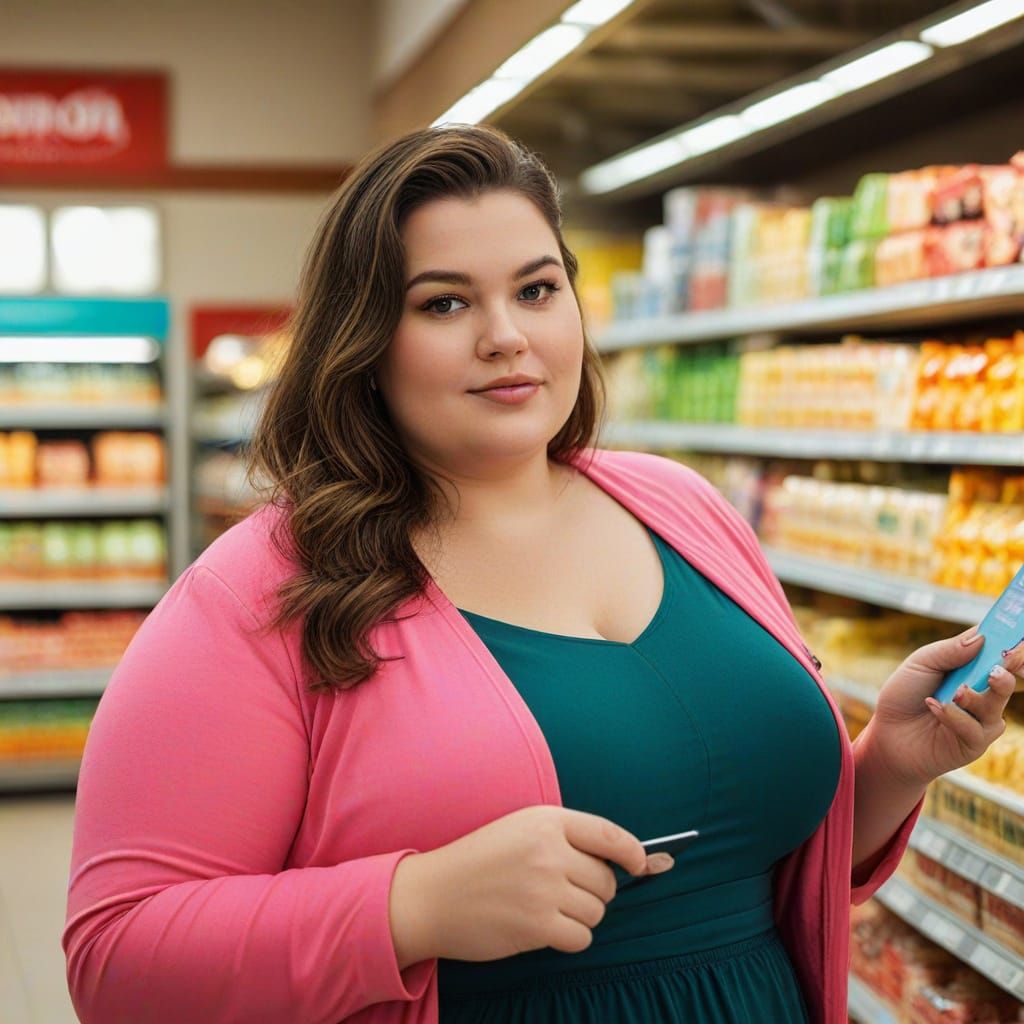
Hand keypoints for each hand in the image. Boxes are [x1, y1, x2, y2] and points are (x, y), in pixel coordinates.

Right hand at [388, 806, 673, 968]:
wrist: (431, 895)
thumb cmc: (478, 862)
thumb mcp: (520, 830)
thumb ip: (565, 839)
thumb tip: (624, 863)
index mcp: (547, 821)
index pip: (609, 835)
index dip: (634, 852)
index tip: (641, 865)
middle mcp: (549, 850)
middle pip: (606, 880)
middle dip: (595, 892)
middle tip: (565, 893)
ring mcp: (544, 888)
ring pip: (596, 911)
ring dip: (581, 917)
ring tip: (548, 909)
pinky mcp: (536, 924)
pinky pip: (581, 937)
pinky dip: (570, 938)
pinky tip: (545, 929)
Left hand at [867, 625, 1023, 788]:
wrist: (886, 733)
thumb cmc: (903, 695)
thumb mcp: (920, 664)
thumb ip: (949, 650)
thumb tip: (981, 638)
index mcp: (971, 668)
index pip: (997, 652)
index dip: (1008, 643)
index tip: (1011, 639)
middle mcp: (982, 692)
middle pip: (1007, 678)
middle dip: (1007, 670)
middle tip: (996, 668)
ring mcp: (981, 719)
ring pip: (995, 705)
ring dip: (973, 697)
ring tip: (954, 692)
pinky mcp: (974, 743)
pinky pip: (975, 729)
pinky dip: (954, 716)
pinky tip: (934, 707)